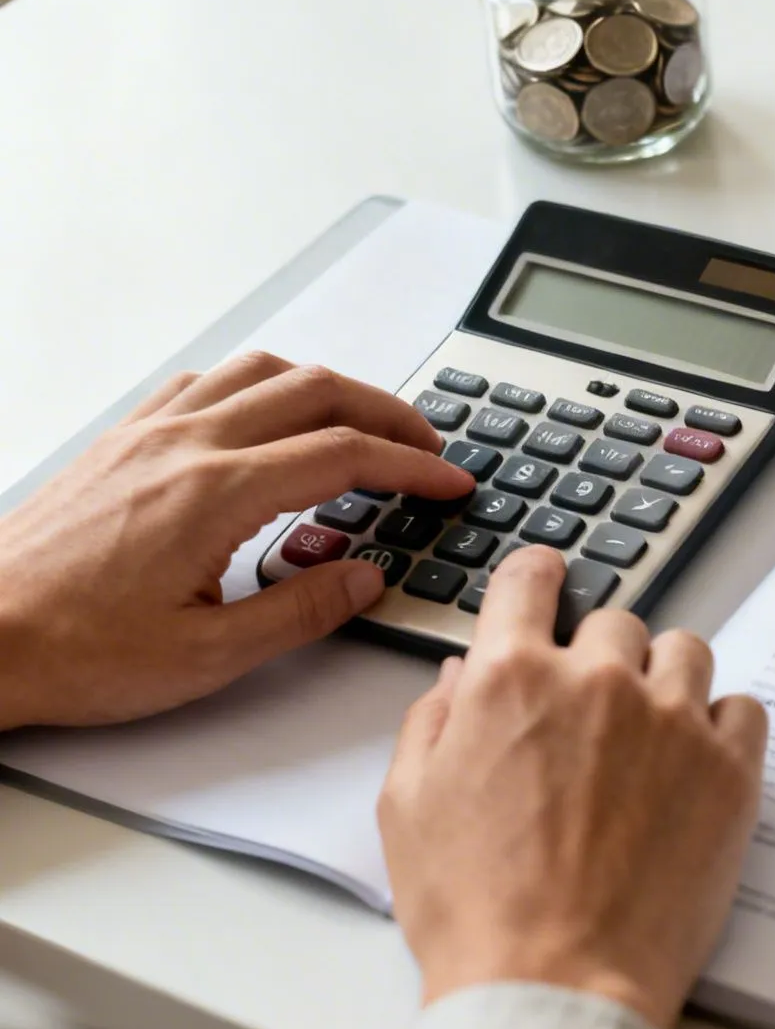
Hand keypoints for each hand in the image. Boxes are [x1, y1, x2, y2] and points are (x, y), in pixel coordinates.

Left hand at [0, 353, 473, 730]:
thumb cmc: (72, 651)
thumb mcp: (207, 657)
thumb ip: (301, 612)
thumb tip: (363, 579)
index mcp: (215, 494)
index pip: (344, 455)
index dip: (412, 464)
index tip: (448, 479)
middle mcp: (183, 447)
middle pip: (313, 391)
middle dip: (386, 412)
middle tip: (426, 444)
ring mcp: (147, 436)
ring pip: (259, 371)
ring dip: (325, 387)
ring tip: (361, 422)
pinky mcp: (119, 443)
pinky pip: (202, 382)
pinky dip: (256, 386)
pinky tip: (268, 417)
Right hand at [378, 547, 767, 1028]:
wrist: (555, 985)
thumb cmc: (475, 911)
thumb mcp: (408, 808)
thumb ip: (433, 723)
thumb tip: (459, 678)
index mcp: (510, 678)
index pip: (531, 580)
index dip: (538, 580)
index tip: (548, 586)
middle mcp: (598, 682)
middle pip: (616, 624)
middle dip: (601, 660)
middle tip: (591, 718)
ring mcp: (673, 722)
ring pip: (685, 653)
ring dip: (666, 682)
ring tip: (649, 740)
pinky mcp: (732, 770)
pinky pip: (744, 709)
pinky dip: (723, 728)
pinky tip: (696, 766)